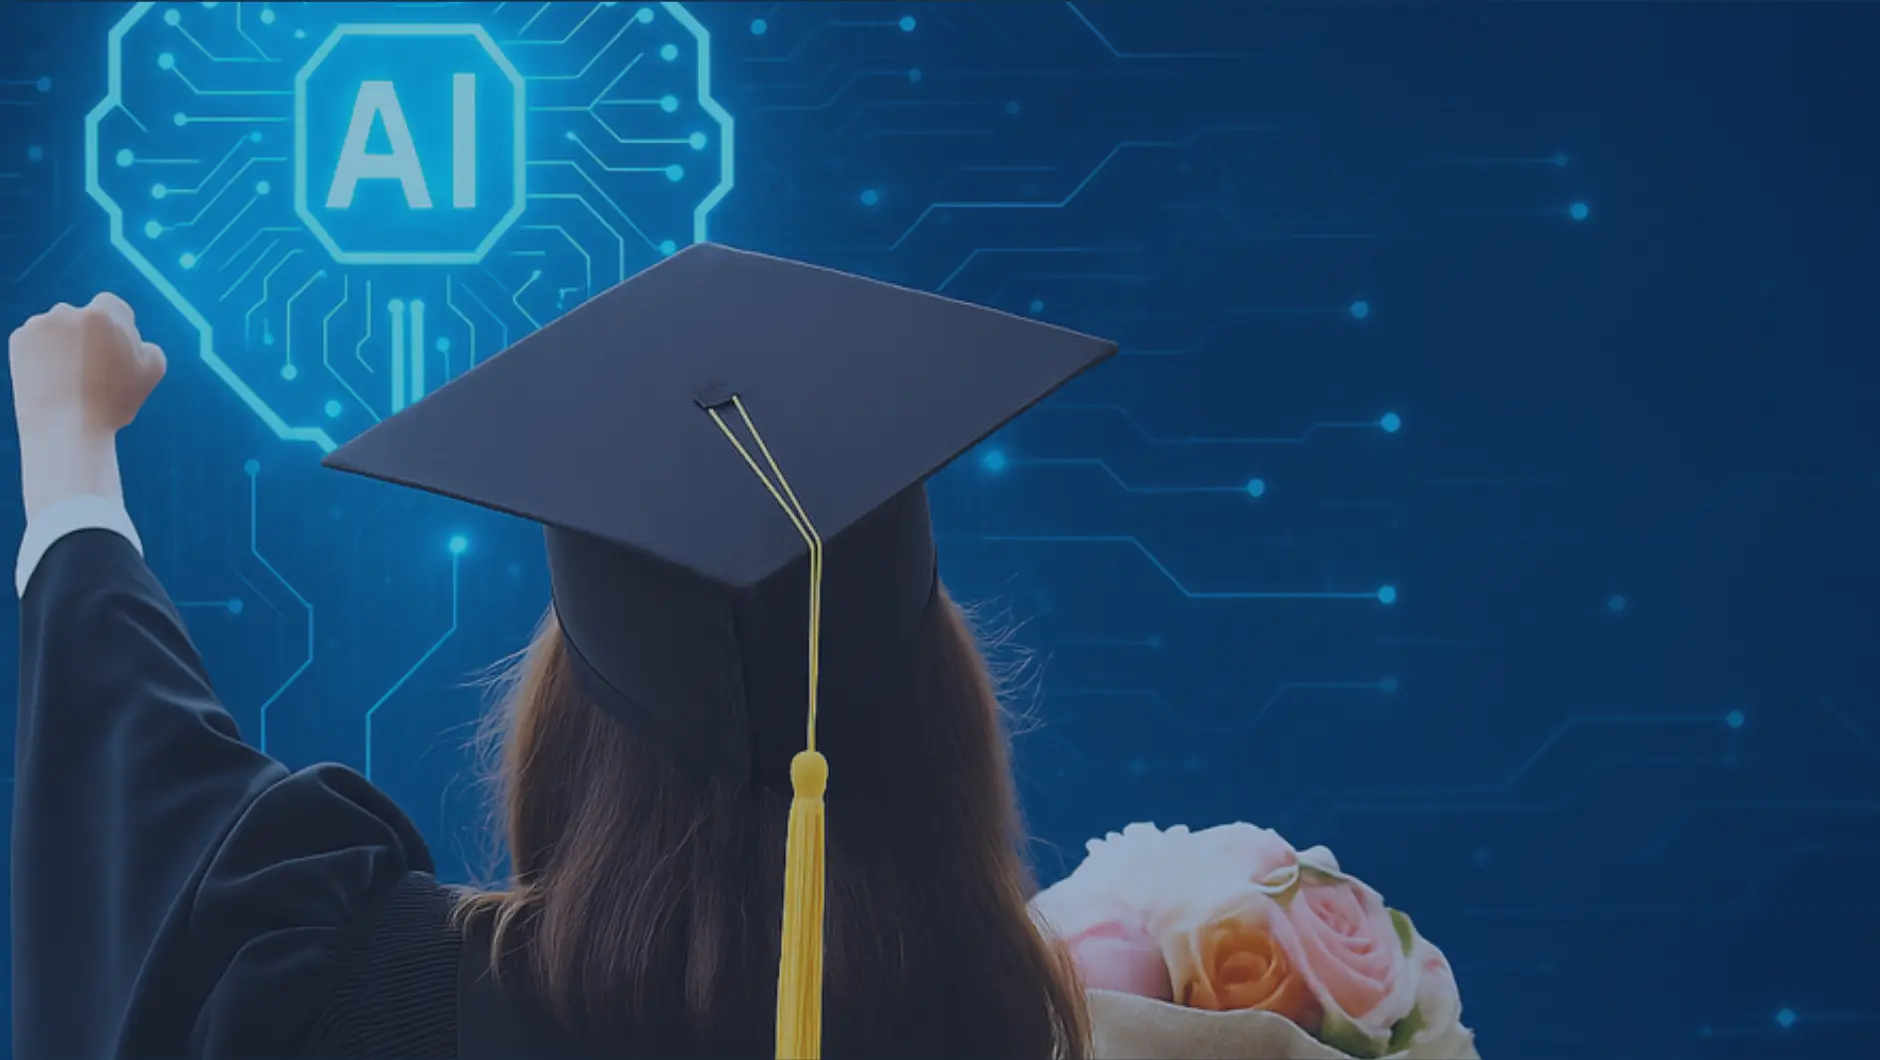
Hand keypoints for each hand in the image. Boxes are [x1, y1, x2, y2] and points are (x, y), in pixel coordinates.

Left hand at [9, 293, 166, 518]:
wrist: (65, 429)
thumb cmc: (113, 402)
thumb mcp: (153, 370)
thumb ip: (146, 345)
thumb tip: (134, 340)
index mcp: (105, 314)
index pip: (113, 306)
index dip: (117, 330)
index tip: (115, 354)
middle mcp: (68, 312)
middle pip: (84, 317)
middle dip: (88, 337)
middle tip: (93, 371)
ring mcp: (39, 324)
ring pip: (58, 328)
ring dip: (64, 344)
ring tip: (71, 379)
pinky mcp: (18, 340)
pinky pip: (35, 341)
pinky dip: (42, 355)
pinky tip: (52, 379)